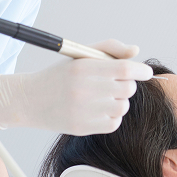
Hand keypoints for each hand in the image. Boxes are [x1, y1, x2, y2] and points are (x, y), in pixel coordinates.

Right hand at [0, 39, 151, 134]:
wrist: (30, 100)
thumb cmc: (61, 76)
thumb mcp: (81, 56)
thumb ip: (110, 49)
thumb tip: (136, 52)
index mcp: (84, 68)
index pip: (124, 69)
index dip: (141, 71)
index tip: (146, 73)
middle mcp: (84, 89)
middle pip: (127, 89)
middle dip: (127, 85)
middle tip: (114, 84)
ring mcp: (83, 110)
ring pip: (123, 106)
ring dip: (119, 101)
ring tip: (102, 97)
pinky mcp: (82, 127)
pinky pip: (114, 123)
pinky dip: (111, 117)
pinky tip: (97, 110)